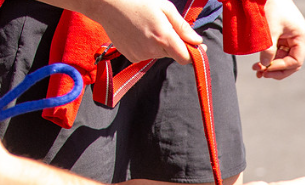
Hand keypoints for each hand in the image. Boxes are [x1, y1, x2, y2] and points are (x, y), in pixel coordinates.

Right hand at [83, 0, 201, 62]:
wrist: (107, 4)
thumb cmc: (137, 0)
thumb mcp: (164, 8)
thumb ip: (182, 27)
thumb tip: (198, 41)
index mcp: (163, 37)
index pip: (186, 58)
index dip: (193, 54)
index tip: (196, 47)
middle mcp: (153, 50)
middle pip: (173, 55)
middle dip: (174, 44)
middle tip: (164, 26)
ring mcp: (140, 55)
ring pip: (159, 54)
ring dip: (159, 44)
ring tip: (147, 26)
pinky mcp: (131, 57)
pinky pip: (146, 55)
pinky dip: (146, 46)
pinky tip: (138, 32)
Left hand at [254, 0, 304, 78]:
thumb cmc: (271, 6)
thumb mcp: (269, 29)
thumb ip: (268, 49)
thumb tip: (265, 66)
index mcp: (301, 37)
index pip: (295, 61)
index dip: (281, 67)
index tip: (266, 68)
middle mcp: (298, 39)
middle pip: (291, 63)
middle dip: (276, 70)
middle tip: (261, 74)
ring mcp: (290, 38)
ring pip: (283, 59)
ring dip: (271, 66)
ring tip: (256, 70)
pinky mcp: (282, 37)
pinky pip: (278, 52)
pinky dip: (269, 59)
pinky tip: (259, 64)